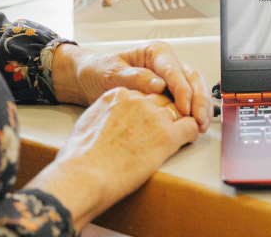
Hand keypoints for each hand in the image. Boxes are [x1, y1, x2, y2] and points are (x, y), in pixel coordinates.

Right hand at [25, 87, 198, 230]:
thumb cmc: (78, 158)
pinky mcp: (166, 136)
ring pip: (178, 110)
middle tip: (167, 126)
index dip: (148, 108)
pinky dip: (191, 133)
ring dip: (181, 121)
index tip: (149, 119)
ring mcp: (153, 117)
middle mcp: (138, 101)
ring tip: (181, 132)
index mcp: (117, 95)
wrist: (83, 175)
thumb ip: (102, 115)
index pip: (143, 94)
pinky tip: (187, 140)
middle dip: (166, 112)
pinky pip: (189, 127)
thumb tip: (105, 124)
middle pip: (162, 99)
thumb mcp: (86, 123)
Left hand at [51, 41, 211, 130]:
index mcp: (155, 52)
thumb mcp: (113, 73)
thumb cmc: (99, 71)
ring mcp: (170, 77)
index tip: (185, 108)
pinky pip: (186, 99)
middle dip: (199, 99)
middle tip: (199, 120)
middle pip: (191, 78)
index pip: (174, 70)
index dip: (182, 90)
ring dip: (200, 107)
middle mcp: (166, 63)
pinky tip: (195, 125)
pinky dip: (192, 112)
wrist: (89, 78)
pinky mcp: (168, 92)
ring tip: (201, 125)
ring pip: (194, 88)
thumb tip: (159, 85)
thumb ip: (135, 78)